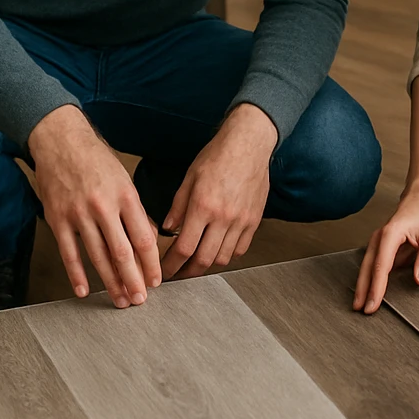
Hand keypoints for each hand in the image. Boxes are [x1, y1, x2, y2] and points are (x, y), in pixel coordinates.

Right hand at [27, 104, 161, 307]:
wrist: (60, 140)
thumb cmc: (96, 159)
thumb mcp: (124, 179)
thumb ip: (135, 210)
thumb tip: (148, 239)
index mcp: (125, 196)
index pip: (143, 238)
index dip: (151, 264)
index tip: (156, 280)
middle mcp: (104, 207)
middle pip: (122, 253)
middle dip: (133, 281)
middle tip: (140, 300)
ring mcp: (79, 214)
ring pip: (98, 256)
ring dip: (110, 282)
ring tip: (119, 300)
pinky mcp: (58, 219)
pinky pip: (69, 253)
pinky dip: (76, 274)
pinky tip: (84, 290)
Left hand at [159, 104, 276, 279]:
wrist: (249, 144)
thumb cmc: (218, 156)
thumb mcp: (190, 177)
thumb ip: (178, 206)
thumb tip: (167, 228)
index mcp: (203, 206)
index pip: (184, 248)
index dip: (171, 265)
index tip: (165, 271)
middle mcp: (223, 217)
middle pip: (203, 260)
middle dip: (187, 272)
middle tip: (178, 274)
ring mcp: (241, 221)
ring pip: (223, 258)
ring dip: (207, 265)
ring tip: (196, 262)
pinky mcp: (254, 220)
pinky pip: (241, 249)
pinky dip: (227, 255)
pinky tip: (218, 250)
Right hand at [354, 189, 418, 312]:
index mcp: (391, 234)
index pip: (382, 266)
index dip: (376, 288)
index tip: (373, 305)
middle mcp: (380, 238)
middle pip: (368, 267)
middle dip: (363, 289)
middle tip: (360, 310)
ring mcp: (379, 240)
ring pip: (367, 265)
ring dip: (362, 284)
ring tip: (360, 303)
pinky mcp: (381, 244)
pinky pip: (372, 262)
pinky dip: (368, 276)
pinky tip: (368, 288)